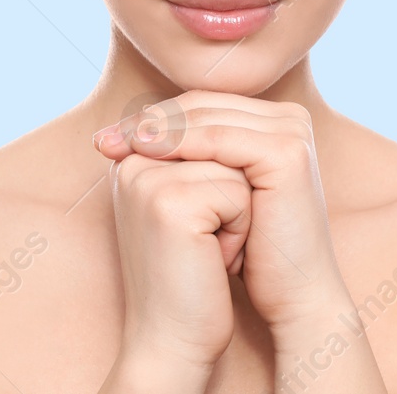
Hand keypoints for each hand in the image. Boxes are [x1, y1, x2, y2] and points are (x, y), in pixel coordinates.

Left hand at [96, 92, 352, 350]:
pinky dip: (178, 144)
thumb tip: (125, 133)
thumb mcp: (214, 196)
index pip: (201, 104)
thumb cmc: (250, 251)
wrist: (291, 291)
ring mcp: (292, 132)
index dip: (152, 118)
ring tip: (118, 147)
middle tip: (103, 141)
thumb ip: (189, 158)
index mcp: (275, 121)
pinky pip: (219, 139)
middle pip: (203, 105)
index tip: (105, 139)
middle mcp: (289, 118)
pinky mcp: (287, 153)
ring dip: (157, 130)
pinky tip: (146, 154)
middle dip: (148, 122)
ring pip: (207, 117)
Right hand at [99, 150, 250, 390]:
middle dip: (234, 192)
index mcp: (136, 157)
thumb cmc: (195, 270)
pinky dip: (239, 230)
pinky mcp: (168, 203)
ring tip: (208, 247)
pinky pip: (238, 193)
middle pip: (225, 142)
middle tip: (205, 240)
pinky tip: (211, 259)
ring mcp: (147, 180)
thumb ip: (201, 155)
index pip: (212, 130)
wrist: (178, 334)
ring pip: (236, 166)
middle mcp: (133, 162)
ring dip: (240, 211)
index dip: (229, 178)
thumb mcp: (197, 201)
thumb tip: (224, 115)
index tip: (201, 223)